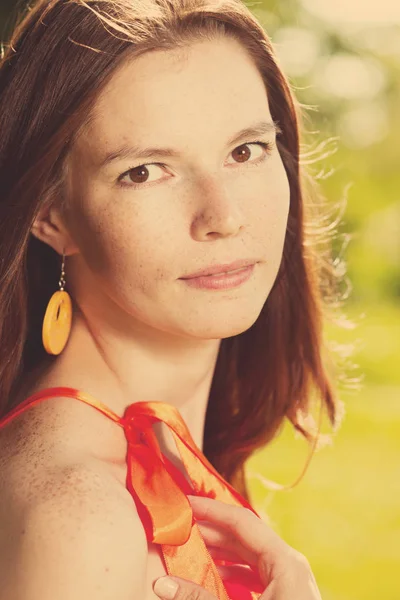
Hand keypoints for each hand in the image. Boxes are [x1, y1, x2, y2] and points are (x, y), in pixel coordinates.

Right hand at [153, 495, 321, 599]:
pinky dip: (231, 572)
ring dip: (219, 551)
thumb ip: (200, 599)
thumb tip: (162, 584)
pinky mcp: (285, 597)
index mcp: (285, 561)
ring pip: (249, 556)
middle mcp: (289, 565)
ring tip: (190, 550)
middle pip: (244, 537)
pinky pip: (254, 574)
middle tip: (180, 527)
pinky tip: (211, 576)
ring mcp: (289, 582)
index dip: (211, 510)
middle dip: (211, 531)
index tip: (184, 503)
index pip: (242, 521)